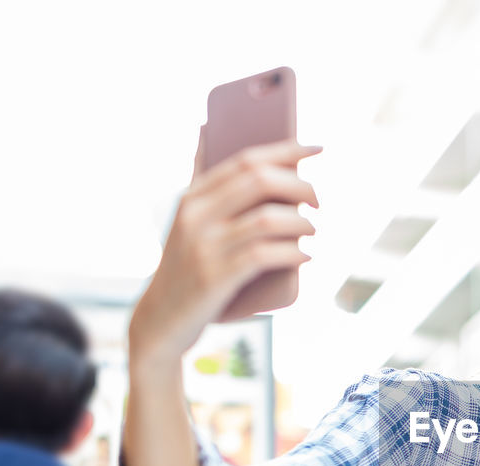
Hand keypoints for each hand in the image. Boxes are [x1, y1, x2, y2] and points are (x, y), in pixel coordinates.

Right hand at [128, 136, 320, 370]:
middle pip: (259, 181)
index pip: (245, 160)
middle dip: (300, 186)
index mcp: (193, 197)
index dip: (286, 150)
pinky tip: (306, 255)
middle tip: (319, 201)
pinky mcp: (215, 277)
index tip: (317, 148)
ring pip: (268, 219)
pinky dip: (294, 252)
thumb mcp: (189, 222)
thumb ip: (203, 182)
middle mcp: (195, 216)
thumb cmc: (188, 268)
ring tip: (313, 230)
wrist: (161, 321)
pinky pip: (265, 255)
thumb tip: (207, 129)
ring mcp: (204, 246)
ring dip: (302, 223)